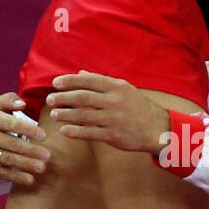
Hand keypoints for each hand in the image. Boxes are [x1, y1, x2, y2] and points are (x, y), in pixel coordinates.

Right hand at [0, 93, 50, 186]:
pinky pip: (0, 173)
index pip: (10, 123)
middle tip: (48, 156)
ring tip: (42, 167)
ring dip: (26, 165)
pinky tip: (30, 179)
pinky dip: (16, 177)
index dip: (28, 129)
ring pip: (6, 159)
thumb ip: (10, 100)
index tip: (43, 135)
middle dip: (30, 150)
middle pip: (10, 143)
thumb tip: (23, 104)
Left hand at [47, 72, 169, 153]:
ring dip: (65, 115)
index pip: (88, 80)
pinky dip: (74, 131)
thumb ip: (101, 81)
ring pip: (83, 115)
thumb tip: (80, 73)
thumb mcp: (124, 89)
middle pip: (82, 97)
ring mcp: (113, 119)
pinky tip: (64, 131)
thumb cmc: (138, 107)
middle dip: (63, 98)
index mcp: (116, 87)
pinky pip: (89, 132)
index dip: (69, 81)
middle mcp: (114, 101)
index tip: (55, 83)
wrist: (159, 128)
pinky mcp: (113, 135)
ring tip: (54, 115)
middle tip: (50, 99)